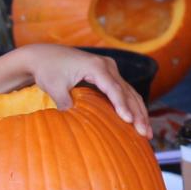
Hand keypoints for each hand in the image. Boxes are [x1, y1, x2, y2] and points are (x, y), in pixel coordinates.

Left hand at [2, 44, 150, 137]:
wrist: (43, 56)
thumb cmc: (48, 70)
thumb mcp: (53, 87)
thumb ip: (63, 101)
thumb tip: (71, 118)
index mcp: (96, 66)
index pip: (114, 89)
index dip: (122, 106)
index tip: (128, 121)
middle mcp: (107, 65)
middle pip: (127, 92)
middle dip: (137, 113)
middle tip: (144, 133)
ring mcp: (110, 69)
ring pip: (130, 92)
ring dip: (139, 112)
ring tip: (147, 132)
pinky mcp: (108, 74)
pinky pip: (124, 91)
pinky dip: (132, 106)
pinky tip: (138, 120)